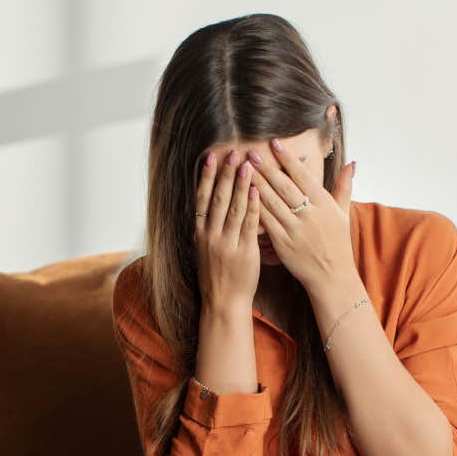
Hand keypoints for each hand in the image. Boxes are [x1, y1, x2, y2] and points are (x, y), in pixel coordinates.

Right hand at [194, 148, 260, 310]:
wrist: (223, 302)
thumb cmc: (218, 277)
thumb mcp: (205, 250)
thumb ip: (208, 229)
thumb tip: (211, 207)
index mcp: (200, 234)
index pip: (202, 199)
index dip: (206, 177)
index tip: (210, 157)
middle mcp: (210, 236)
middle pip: (218, 199)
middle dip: (225, 174)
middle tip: (232, 153)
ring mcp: (227, 244)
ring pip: (233, 208)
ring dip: (240, 184)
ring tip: (247, 164)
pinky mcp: (244, 252)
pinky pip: (248, 225)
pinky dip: (252, 207)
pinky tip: (256, 191)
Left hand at [247, 138, 355, 293]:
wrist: (333, 276)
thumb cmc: (338, 244)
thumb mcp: (344, 213)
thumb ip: (344, 186)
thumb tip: (352, 163)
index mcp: (324, 204)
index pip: (303, 176)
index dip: (287, 159)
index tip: (274, 144)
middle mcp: (310, 215)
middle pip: (284, 187)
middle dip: (266, 168)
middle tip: (251, 152)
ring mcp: (296, 230)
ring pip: (272, 203)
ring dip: (255, 185)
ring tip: (242, 171)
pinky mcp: (284, 244)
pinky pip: (266, 223)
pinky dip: (255, 209)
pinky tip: (243, 198)